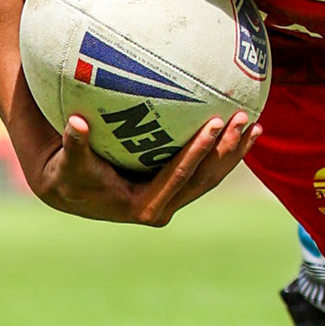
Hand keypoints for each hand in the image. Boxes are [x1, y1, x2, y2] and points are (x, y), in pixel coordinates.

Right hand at [31, 109, 260, 224]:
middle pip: (205, 177)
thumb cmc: (69, 175)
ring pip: (211, 177)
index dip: (200, 149)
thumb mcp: (69, 163)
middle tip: (243, 118)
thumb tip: (76, 122)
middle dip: (227, 149)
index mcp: (144, 205)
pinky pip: (206, 171)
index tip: (216, 122)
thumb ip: (75, 144)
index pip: (180, 174)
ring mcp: (174, 200)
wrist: (72, 194)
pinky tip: (241, 131)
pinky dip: (224, 153)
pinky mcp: (177, 190)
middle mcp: (164, 207)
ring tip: (255, 124)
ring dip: (234, 152)